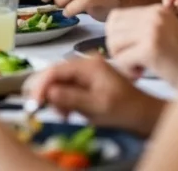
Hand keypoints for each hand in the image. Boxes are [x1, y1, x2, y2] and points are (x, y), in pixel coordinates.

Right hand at [24, 57, 162, 136]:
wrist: (143, 113)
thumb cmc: (125, 109)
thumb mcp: (96, 106)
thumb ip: (71, 98)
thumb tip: (48, 92)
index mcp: (88, 64)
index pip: (55, 70)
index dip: (40, 85)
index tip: (33, 101)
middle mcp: (85, 63)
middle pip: (54, 74)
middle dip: (47, 93)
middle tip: (48, 110)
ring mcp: (85, 71)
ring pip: (58, 82)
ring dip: (55, 99)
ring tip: (64, 114)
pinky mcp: (86, 80)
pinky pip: (66, 87)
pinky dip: (63, 100)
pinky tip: (68, 111)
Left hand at [106, 4, 177, 86]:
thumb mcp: (165, 35)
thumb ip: (141, 28)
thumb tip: (110, 31)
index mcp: (158, 10)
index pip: (117, 16)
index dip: (116, 37)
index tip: (129, 50)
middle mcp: (155, 15)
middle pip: (112, 28)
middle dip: (117, 49)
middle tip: (133, 62)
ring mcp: (153, 30)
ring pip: (114, 43)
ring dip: (122, 60)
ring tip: (139, 67)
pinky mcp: (151, 49)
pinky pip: (122, 59)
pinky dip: (128, 71)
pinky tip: (141, 73)